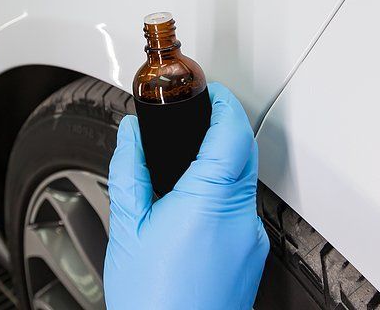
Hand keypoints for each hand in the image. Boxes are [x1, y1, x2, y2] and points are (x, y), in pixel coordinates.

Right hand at [104, 82, 268, 309]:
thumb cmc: (152, 303)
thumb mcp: (127, 228)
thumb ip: (130, 172)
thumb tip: (131, 135)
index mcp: (209, 203)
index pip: (232, 134)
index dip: (224, 104)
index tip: (210, 90)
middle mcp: (241, 219)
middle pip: (243, 153)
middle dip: (223, 128)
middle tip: (198, 116)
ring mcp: (251, 240)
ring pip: (245, 181)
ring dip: (224, 161)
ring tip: (190, 160)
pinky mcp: (251, 257)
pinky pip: (242, 209)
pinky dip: (224, 193)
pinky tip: (194, 204)